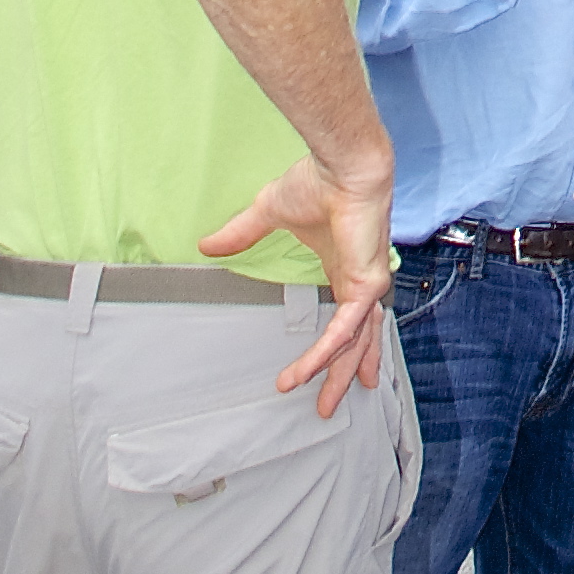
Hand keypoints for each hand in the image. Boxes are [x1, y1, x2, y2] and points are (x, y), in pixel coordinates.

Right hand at [198, 153, 397, 417]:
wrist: (342, 166)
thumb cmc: (316, 182)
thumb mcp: (270, 213)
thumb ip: (241, 234)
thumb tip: (206, 245)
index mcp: (344, 269)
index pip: (346, 319)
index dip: (338, 347)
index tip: (326, 371)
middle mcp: (361, 282)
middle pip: (356, 341)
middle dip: (343, 375)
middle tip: (326, 406)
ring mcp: (367, 285)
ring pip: (354, 343)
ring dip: (333, 375)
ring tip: (319, 405)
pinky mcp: (366, 285)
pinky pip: (344, 330)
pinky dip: (324, 354)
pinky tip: (303, 374)